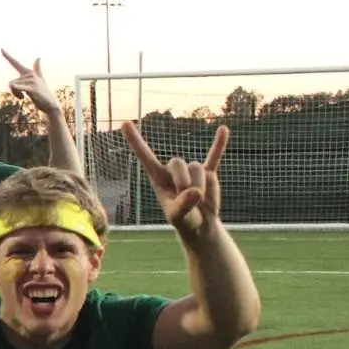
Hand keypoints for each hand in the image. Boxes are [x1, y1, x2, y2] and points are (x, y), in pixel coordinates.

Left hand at [1, 50, 58, 114]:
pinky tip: (22, 98)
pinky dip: (16, 93)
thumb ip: (37, 69)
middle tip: (22, 96)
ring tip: (26, 97)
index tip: (1, 48)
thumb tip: (38, 57)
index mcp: (28, 73)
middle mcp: (30, 74)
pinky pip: (17, 87)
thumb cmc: (42, 93)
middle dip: (13, 92)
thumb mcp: (39, 80)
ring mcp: (32, 80)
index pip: (15, 63)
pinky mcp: (33, 88)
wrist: (50, 105)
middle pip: (10, 83)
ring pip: (12, 86)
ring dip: (16, 95)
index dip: (7, 56)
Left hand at [123, 121, 227, 237]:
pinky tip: (223, 129)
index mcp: (158, 177)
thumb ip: (184, 205)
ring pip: (197, 168)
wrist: (201, 225)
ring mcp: (191, 171)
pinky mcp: (209, 173)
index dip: (135, 140)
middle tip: (187, 200)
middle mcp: (173, 170)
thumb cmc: (184, 220)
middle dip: (184, 182)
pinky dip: (219, 144)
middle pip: (178, 162)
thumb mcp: (178, 217)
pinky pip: (214, 156)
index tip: (124, 123)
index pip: (145, 155)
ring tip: (199, 200)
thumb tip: (196, 191)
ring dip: (201, 186)